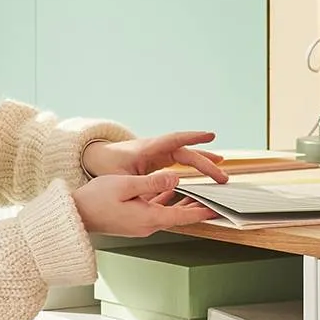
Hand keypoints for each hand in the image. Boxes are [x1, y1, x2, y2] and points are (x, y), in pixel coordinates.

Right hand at [73, 171, 210, 236]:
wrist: (74, 215)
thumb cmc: (95, 200)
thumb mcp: (125, 185)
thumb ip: (153, 182)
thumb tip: (176, 179)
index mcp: (148, 218)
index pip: (182, 216)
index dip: (202, 212)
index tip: (218, 209)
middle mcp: (148, 225)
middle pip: (179, 216)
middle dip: (197, 208)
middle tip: (215, 199)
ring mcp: (141, 225)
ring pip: (168, 213)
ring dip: (183, 204)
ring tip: (200, 195)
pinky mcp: (134, 221)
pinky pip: (156, 211)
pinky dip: (167, 202)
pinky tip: (172, 191)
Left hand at [82, 132, 228, 183]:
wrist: (97, 157)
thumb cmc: (106, 165)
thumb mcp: (120, 176)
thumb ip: (143, 181)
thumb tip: (170, 184)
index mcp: (147, 148)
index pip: (173, 140)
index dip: (192, 138)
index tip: (210, 136)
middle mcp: (156, 148)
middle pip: (185, 153)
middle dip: (205, 163)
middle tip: (222, 176)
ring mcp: (158, 153)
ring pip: (185, 155)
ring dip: (203, 161)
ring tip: (222, 166)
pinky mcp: (158, 159)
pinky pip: (180, 160)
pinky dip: (194, 164)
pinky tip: (206, 170)